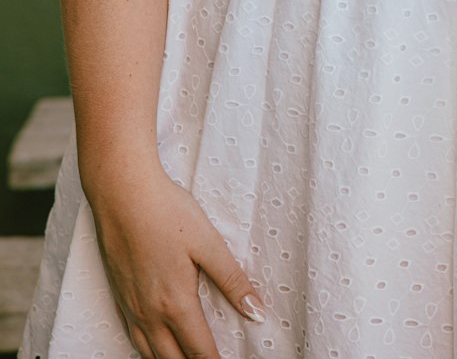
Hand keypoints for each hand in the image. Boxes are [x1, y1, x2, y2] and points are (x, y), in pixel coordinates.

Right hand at [89, 162, 264, 358]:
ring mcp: (131, 307)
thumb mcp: (208, 243)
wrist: (122, 194)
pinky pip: (132, 337)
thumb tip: (256, 311)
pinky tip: (153, 345)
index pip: (199, 351)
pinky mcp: (119, 295)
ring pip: (149, 353)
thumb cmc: (167, 213)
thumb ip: (232, 280)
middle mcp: (150, 314)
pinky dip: (147, 349)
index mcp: (176, 304)